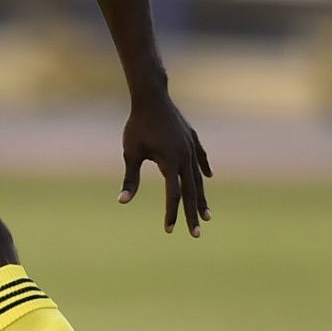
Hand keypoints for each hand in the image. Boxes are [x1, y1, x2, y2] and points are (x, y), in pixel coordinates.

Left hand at [116, 92, 212, 237]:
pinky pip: (200, 157)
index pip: (173, 194)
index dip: (171, 213)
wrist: (151, 96)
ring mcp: (190, 146)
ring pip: (198, 177)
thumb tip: (122, 201)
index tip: (169, 229)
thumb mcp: (131, 152)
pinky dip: (203, 168)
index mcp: (170, 162)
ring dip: (202, 197)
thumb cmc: (137, 125)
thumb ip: (130, 178)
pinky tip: (209, 177)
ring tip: (207, 215)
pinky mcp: (191, 137)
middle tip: (196, 234)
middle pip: (191, 191)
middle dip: (192, 214)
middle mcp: (185, 156)